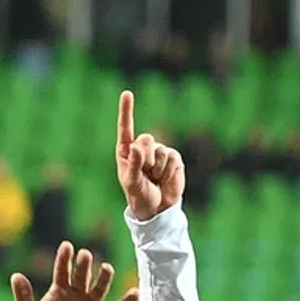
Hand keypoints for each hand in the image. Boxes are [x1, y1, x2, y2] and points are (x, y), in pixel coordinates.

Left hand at [11, 242, 138, 300]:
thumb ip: (23, 297)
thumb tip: (15, 275)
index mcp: (58, 292)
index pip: (62, 271)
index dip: (64, 259)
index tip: (67, 246)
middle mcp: (76, 295)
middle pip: (82, 276)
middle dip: (84, 265)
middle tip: (85, 254)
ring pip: (99, 288)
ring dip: (103, 278)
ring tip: (106, 267)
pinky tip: (135, 292)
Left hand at [115, 91, 184, 221]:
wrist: (158, 207)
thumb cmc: (138, 195)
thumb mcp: (131, 182)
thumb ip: (133, 164)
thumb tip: (137, 146)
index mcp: (126, 152)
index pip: (126, 128)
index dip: (126, 111)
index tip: (127, 93)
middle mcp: (142, 148)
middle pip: (145, 139)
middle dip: (145, 158)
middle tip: (145, 174)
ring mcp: (159, 151)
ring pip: (160, 151)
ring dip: (156, 169)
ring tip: (154, 178)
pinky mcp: (174, 157)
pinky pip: (172, 158)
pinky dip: (167, 171)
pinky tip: (164, 178)